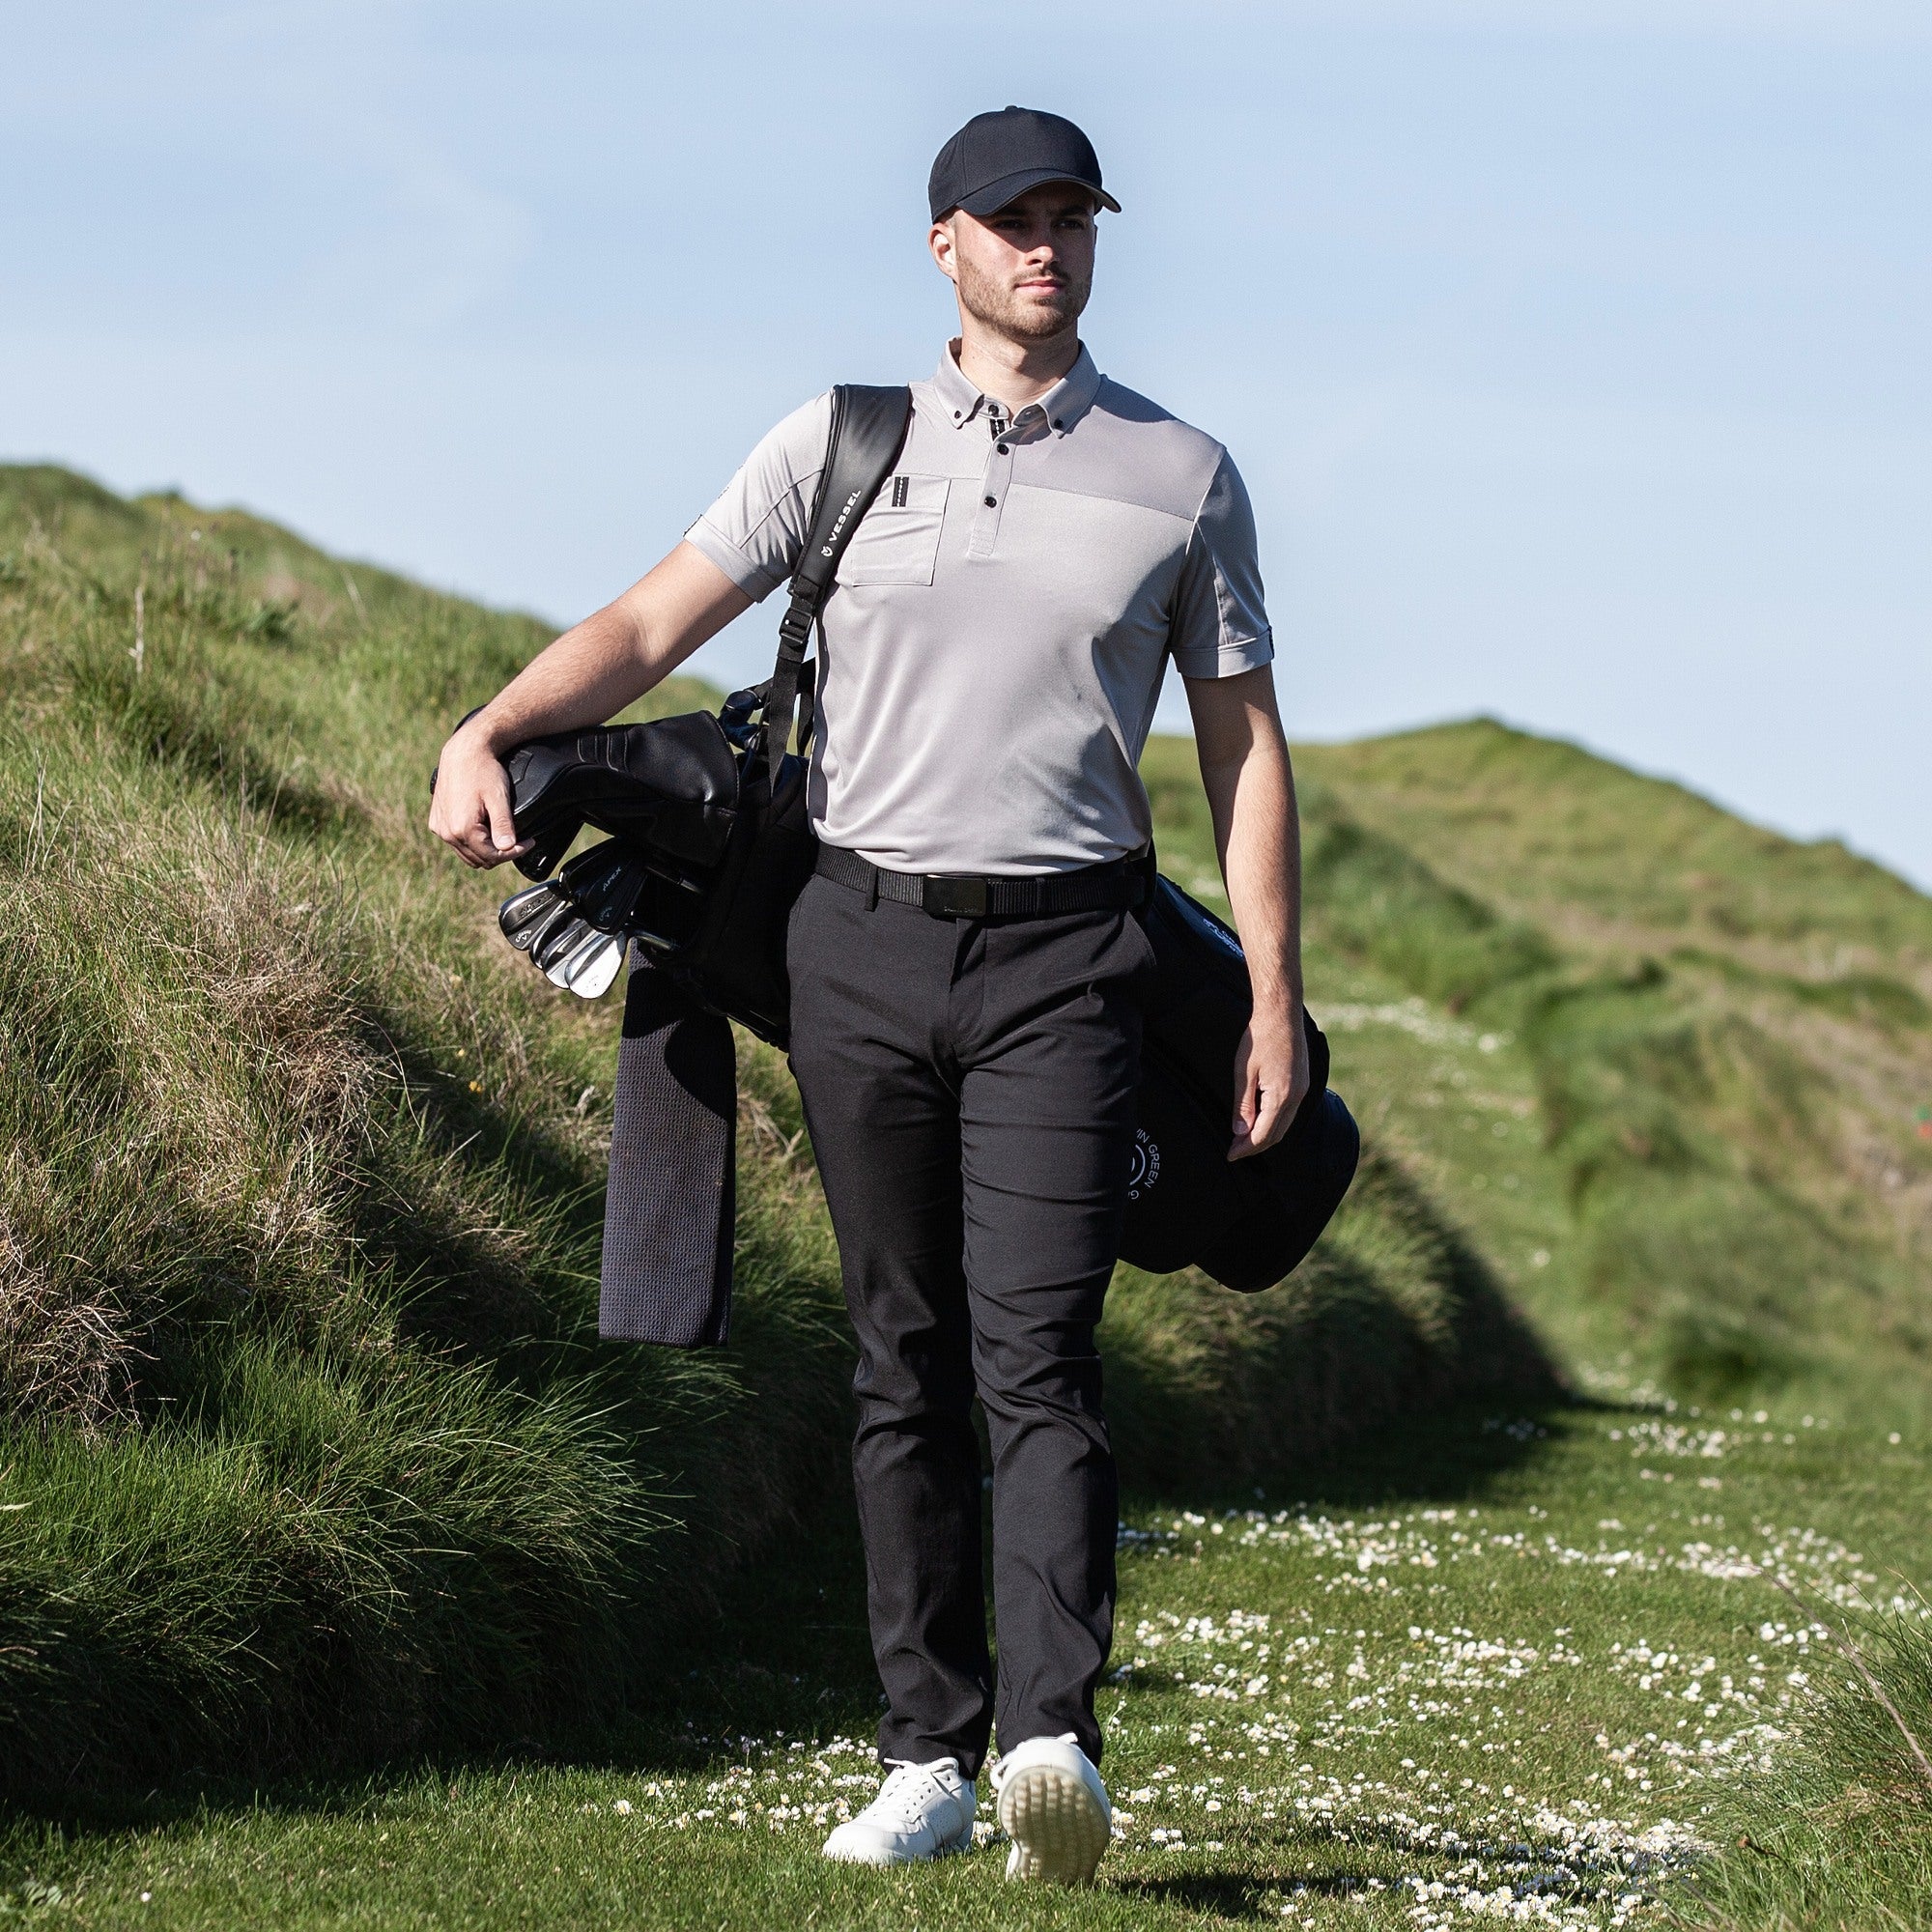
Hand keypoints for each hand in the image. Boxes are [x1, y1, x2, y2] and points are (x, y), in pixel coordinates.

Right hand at [427, 723, 530, 868]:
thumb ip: (503, 825)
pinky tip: (483, 830)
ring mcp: (439, 828)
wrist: (463, 752)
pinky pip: (456, 843)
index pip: (492, 856)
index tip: (528, 842)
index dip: (514, 852)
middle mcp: (447, 832)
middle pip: (479, 859)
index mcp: (462, 828)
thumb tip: (507, 848)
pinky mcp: (436, 821)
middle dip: (500, 853)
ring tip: (502, 836)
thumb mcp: (498, 798)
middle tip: (518, 840)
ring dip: (485, 850)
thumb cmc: (482, 771)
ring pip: (467, 854)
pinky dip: (471, 842)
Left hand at [1229, 1001, 1309, 1160]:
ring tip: (1243, 1139)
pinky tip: (1259, 1120)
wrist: (1282, 1013)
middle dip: (1255, 1146)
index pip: (1263, 1134)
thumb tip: (1239, 1133)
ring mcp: (1303, 1090)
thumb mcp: (1244, 1072)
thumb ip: (1242, 1105)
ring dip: (1265, 1136)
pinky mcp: (1302, 1083)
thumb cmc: (1259, 1037)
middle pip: (1276, 1135)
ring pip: (1284, 1125)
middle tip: (1234, 1150)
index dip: (1245, 1148)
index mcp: (1282, 1095)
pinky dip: (1274, 1122)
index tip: (1229, 1155)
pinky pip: (1290, 1112)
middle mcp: (1297, 1096)